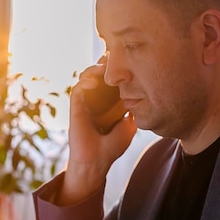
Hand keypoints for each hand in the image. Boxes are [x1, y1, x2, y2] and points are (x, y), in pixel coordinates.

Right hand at [58, 61, 136, 204]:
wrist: (98, 161)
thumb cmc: (112, 147)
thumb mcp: (130, 126)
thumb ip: (134, 111)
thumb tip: (143, 97)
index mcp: (107, 104)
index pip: (110, 82)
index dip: (116, 70)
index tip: (125, 61)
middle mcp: (95, 101)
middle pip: (97, 75)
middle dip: (103, 65)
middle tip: (112, 58)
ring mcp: (85, 103)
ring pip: (85, 78)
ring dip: (92, 70)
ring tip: (102, 68)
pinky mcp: (75, 108)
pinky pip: (77, 89)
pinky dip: (84, 82)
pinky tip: (94, 83)